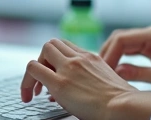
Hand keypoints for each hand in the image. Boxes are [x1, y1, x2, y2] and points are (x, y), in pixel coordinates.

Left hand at [20, 38, 150, 119]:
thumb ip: (94, 79)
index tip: (55, 76)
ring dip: (34, 69)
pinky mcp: (59, 83)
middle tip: (41, 83)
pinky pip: (33, 69)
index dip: (56, 61)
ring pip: (42, 51)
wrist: (124, 107)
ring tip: (33, 91)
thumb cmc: (121, 102)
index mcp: (92, 57)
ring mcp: (69, 68)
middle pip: (53, 44)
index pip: (67, 48)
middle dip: (43, 61)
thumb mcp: (109, 82)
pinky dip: (26, 81)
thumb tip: (84, 90)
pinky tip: (28, 96)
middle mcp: (79, 58)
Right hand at [101, 24, 150, 98]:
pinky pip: (130, 51)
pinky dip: (121, 59)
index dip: (109, 54)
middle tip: (98, 72)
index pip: (123, 39)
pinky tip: (114, 71)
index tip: (102, 71)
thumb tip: (116, 72)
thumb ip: (140, 74)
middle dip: (107, 54)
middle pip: (120, 39)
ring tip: (103, 73)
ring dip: (113, 57)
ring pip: (123, 44)